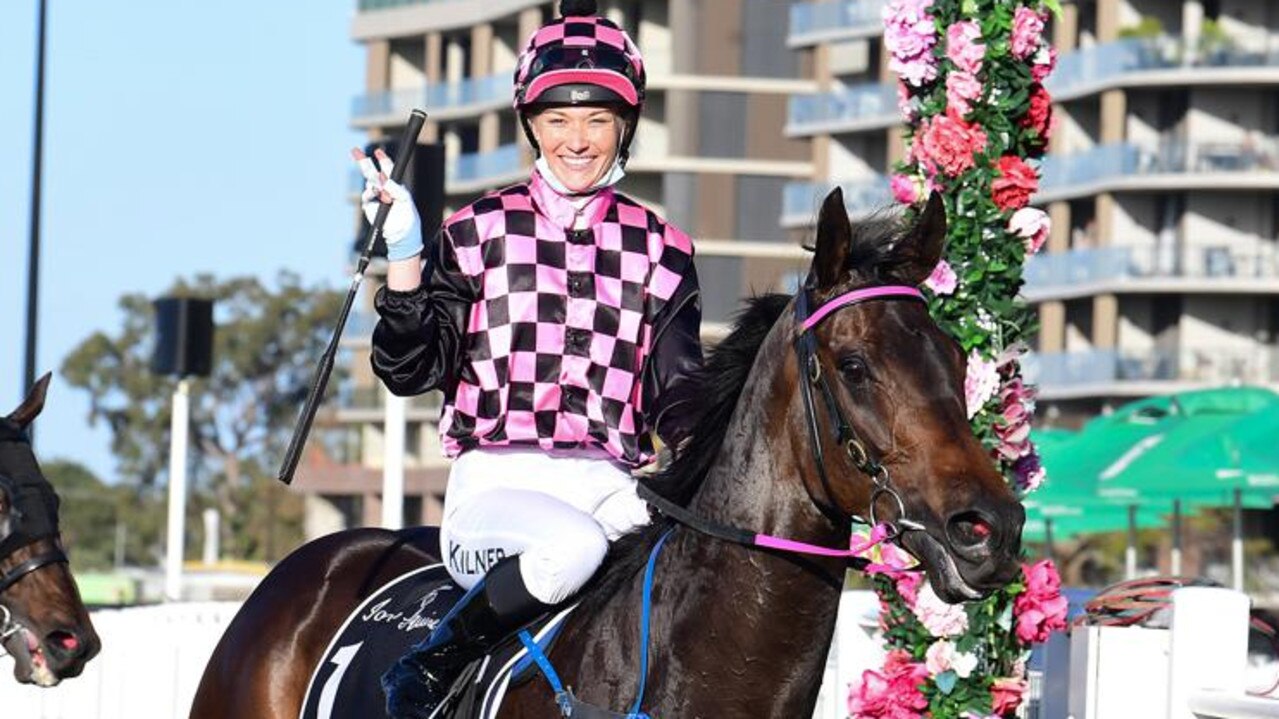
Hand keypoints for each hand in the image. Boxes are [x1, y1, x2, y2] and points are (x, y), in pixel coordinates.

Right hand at [353, 147, 422, 261]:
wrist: (401, 234)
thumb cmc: (407, 217)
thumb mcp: (405, 200)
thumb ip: (396, 188)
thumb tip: (383, 179)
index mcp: (395, 185)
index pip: (388, 169)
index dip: (383, 160)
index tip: (378, 152)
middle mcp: (384, 189)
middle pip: (372, 172)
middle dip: (363, 161)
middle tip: (355, 151)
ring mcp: (376, 197)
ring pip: (369, 182)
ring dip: (373, 181)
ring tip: (382, 189)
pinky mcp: (369, 205)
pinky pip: (366, 195)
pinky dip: (370, 193)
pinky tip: (377, 195)